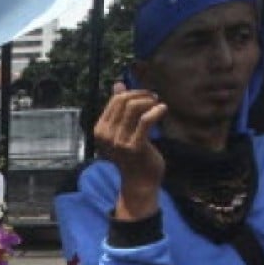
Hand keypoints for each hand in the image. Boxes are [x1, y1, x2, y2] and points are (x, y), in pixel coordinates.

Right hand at [94, 82, 167, 219]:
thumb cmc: (132, 155)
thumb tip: (118, 84)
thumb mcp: (121, 129)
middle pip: (123, 101)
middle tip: (154, 99)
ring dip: (150, 102)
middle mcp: (106, 135)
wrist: (139, 181)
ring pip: (133, 107)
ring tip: (158, 105)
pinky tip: (163, 110)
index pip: (115, 100)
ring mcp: (119, 141)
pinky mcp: (134, 146)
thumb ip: (118, 108)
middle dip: (142, 95)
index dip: (133, 93)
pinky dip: (157, 111)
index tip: (147, 96)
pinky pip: (146, 120)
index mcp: (100, 130)